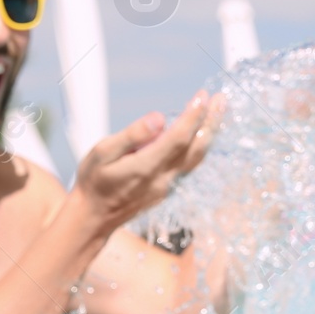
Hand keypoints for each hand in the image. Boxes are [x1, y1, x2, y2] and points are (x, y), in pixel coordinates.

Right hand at [73, 91, 224, 229]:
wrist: (94, 218)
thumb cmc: (94, 180)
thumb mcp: (102, 152)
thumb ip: (132, 135)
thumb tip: (159, 118)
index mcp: (146, 167)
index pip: (178, 138)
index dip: (193, 116)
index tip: (202, 95)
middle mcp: (162, 179)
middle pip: (196, 148)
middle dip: (211, 122)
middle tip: (220, 98)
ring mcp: (167, 187)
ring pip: (196, 158)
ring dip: (209, 133)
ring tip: (217, 111)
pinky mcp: (166, 190)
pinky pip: (190, 165)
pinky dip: (200, 146)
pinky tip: (202, 133)